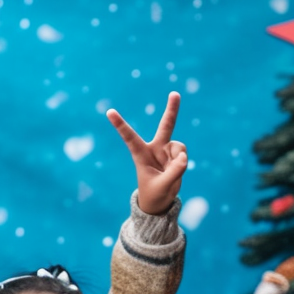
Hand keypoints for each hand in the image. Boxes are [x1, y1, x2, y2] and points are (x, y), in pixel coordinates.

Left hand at [107, 91, 187, 214]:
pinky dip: (182, 163)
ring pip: (179, 147)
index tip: (109, 112)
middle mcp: (154, 148)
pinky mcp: (176, 155)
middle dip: (172, 110)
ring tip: (171, 173)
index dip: (120, 125)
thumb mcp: (162, 186)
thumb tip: (185, 157)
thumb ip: (173, 172)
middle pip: (165, 126)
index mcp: (140, 154)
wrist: (160, 200)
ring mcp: (166, 150)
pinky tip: (176, 170)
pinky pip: (184, 154)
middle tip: (174, 93)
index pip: (129, 137)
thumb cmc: (154, 194)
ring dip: (179, 160)